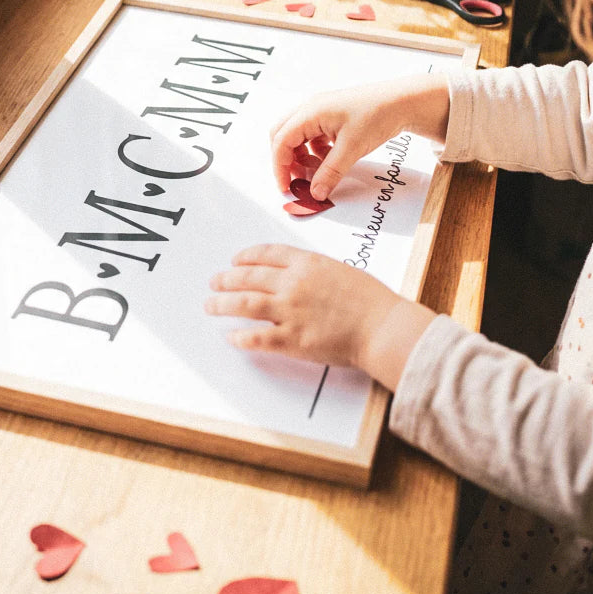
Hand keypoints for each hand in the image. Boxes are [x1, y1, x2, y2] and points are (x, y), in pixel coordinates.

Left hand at [205, 243, 435, 389]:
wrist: (382, 327)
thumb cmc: (371, 300)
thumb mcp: (340, 271)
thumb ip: (314, 271)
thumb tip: (295, 275)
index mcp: (307, 263)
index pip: (266, 253)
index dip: (246, 256)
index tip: (235, 260)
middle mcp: (293, 283)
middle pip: (248, 277)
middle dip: (226, 279)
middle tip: (214, 282)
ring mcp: (290, 311)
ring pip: (244, 304)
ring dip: (222, 304)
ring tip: (210, 305)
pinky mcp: (292, 339)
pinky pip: (256, 337)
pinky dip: (240, 337)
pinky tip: (231, 337)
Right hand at [270, 73, 450, 200]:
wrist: (402, 102)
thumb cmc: (378, 115)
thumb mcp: (352, 148)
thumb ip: (330, 172)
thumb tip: (316, 192)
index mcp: (310, 112)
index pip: (281, 141)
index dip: (280, 167)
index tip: (286, 188)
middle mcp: (311, 109)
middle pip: (283, 136)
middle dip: (287, 161)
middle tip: (298, 181)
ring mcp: (321, 112)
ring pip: (298, 137)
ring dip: (302, 157)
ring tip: (318, 173)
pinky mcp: (331, 117)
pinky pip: (313, 136)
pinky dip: (316, 152)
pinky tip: (330, 161)